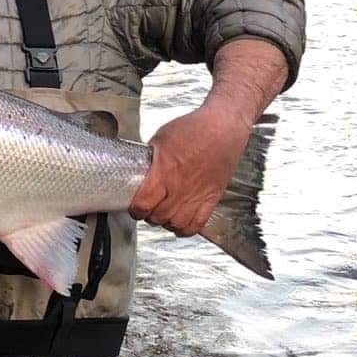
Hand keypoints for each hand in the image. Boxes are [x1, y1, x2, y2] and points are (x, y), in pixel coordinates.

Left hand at [130, 103, 251, 236]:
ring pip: (177, 224)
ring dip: (166, 223)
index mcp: (163, 173)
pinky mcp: (212, 197)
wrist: (222, 128)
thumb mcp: (160, 138)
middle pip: (158, 217)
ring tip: (163, 215)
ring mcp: (197, 195)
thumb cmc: (193, 129)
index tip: (134, 206)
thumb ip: (150, 158)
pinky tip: (181, 221)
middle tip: (148, 209)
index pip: (143, 204)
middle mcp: (179, 188)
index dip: (135, 209)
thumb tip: (140, 166)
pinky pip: (198, 223)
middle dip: (149, 215)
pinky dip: (187, 228)